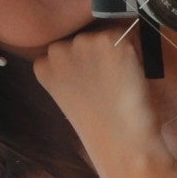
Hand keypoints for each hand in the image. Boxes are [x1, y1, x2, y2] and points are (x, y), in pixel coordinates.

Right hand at [34, 23, 162, 152]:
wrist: (121, 142)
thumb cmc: (98, 126)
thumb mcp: (68, 95)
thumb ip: (68, 71)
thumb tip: (85, 51)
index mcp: (43, 65)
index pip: (61, 48)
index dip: (79, 62)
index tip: (87, 81)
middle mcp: (59, 49)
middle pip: (82, 37)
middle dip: (94, 52)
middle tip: (105, 81)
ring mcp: (85, 43)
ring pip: (104, 35)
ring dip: (114, 50)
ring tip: (118, 81)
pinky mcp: (112, 41)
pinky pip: (128, 36)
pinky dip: (134, 52)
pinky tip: (130, 75)